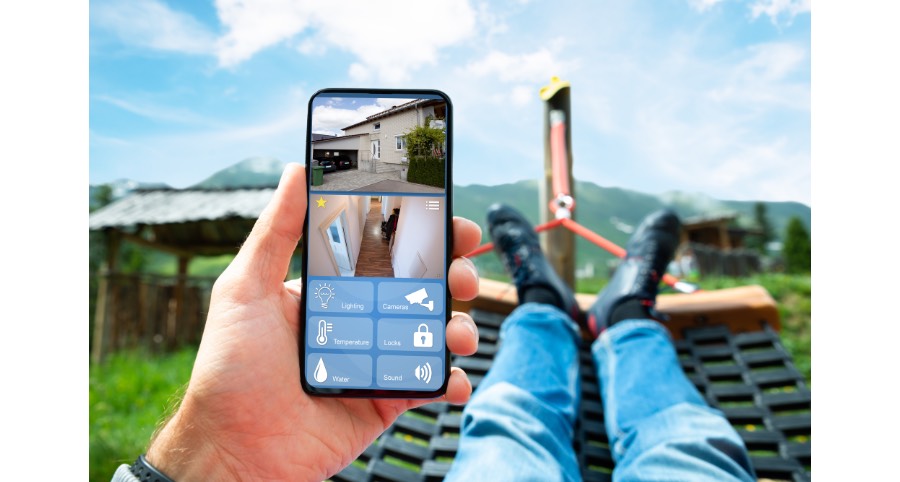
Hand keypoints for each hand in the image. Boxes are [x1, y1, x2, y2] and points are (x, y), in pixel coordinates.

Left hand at [146, 163, 481, 480]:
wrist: (234, 451)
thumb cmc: (229, 371)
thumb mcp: (244, 290)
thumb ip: (275, 231)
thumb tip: (296, 171)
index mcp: (329, 289)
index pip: (383, 250)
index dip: (419, 232)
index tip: (446, 217)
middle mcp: (358, 320)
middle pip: (419, 287)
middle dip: (451, 274)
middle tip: (460, 273)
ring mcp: (376, 360)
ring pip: (433, 333)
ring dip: (459, 325)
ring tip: (457, 330)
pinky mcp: (385, 400)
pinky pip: (429, 384)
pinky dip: (452, 379)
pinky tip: (452, 376)